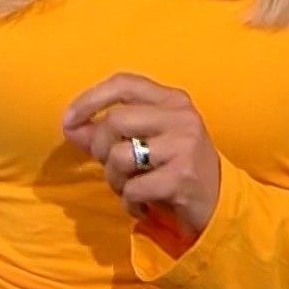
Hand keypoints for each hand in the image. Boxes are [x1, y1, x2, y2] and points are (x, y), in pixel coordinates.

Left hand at [60, 72, 222, 237]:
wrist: (219, 205)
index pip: (124, 83)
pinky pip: (133, 188)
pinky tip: (143, 205)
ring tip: (130, 187)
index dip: (90, 99)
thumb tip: (70, 127)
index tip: (68, 120)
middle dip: (100, 148)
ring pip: (120, 155)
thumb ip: (107, 133)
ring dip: (115, 179)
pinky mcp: (183, 177)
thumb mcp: (146, 142)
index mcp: (173, 100)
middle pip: (115, 121)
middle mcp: (182, 116)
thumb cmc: (175, 168)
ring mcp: (185, 145)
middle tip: (111, 168)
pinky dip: (129, 202)